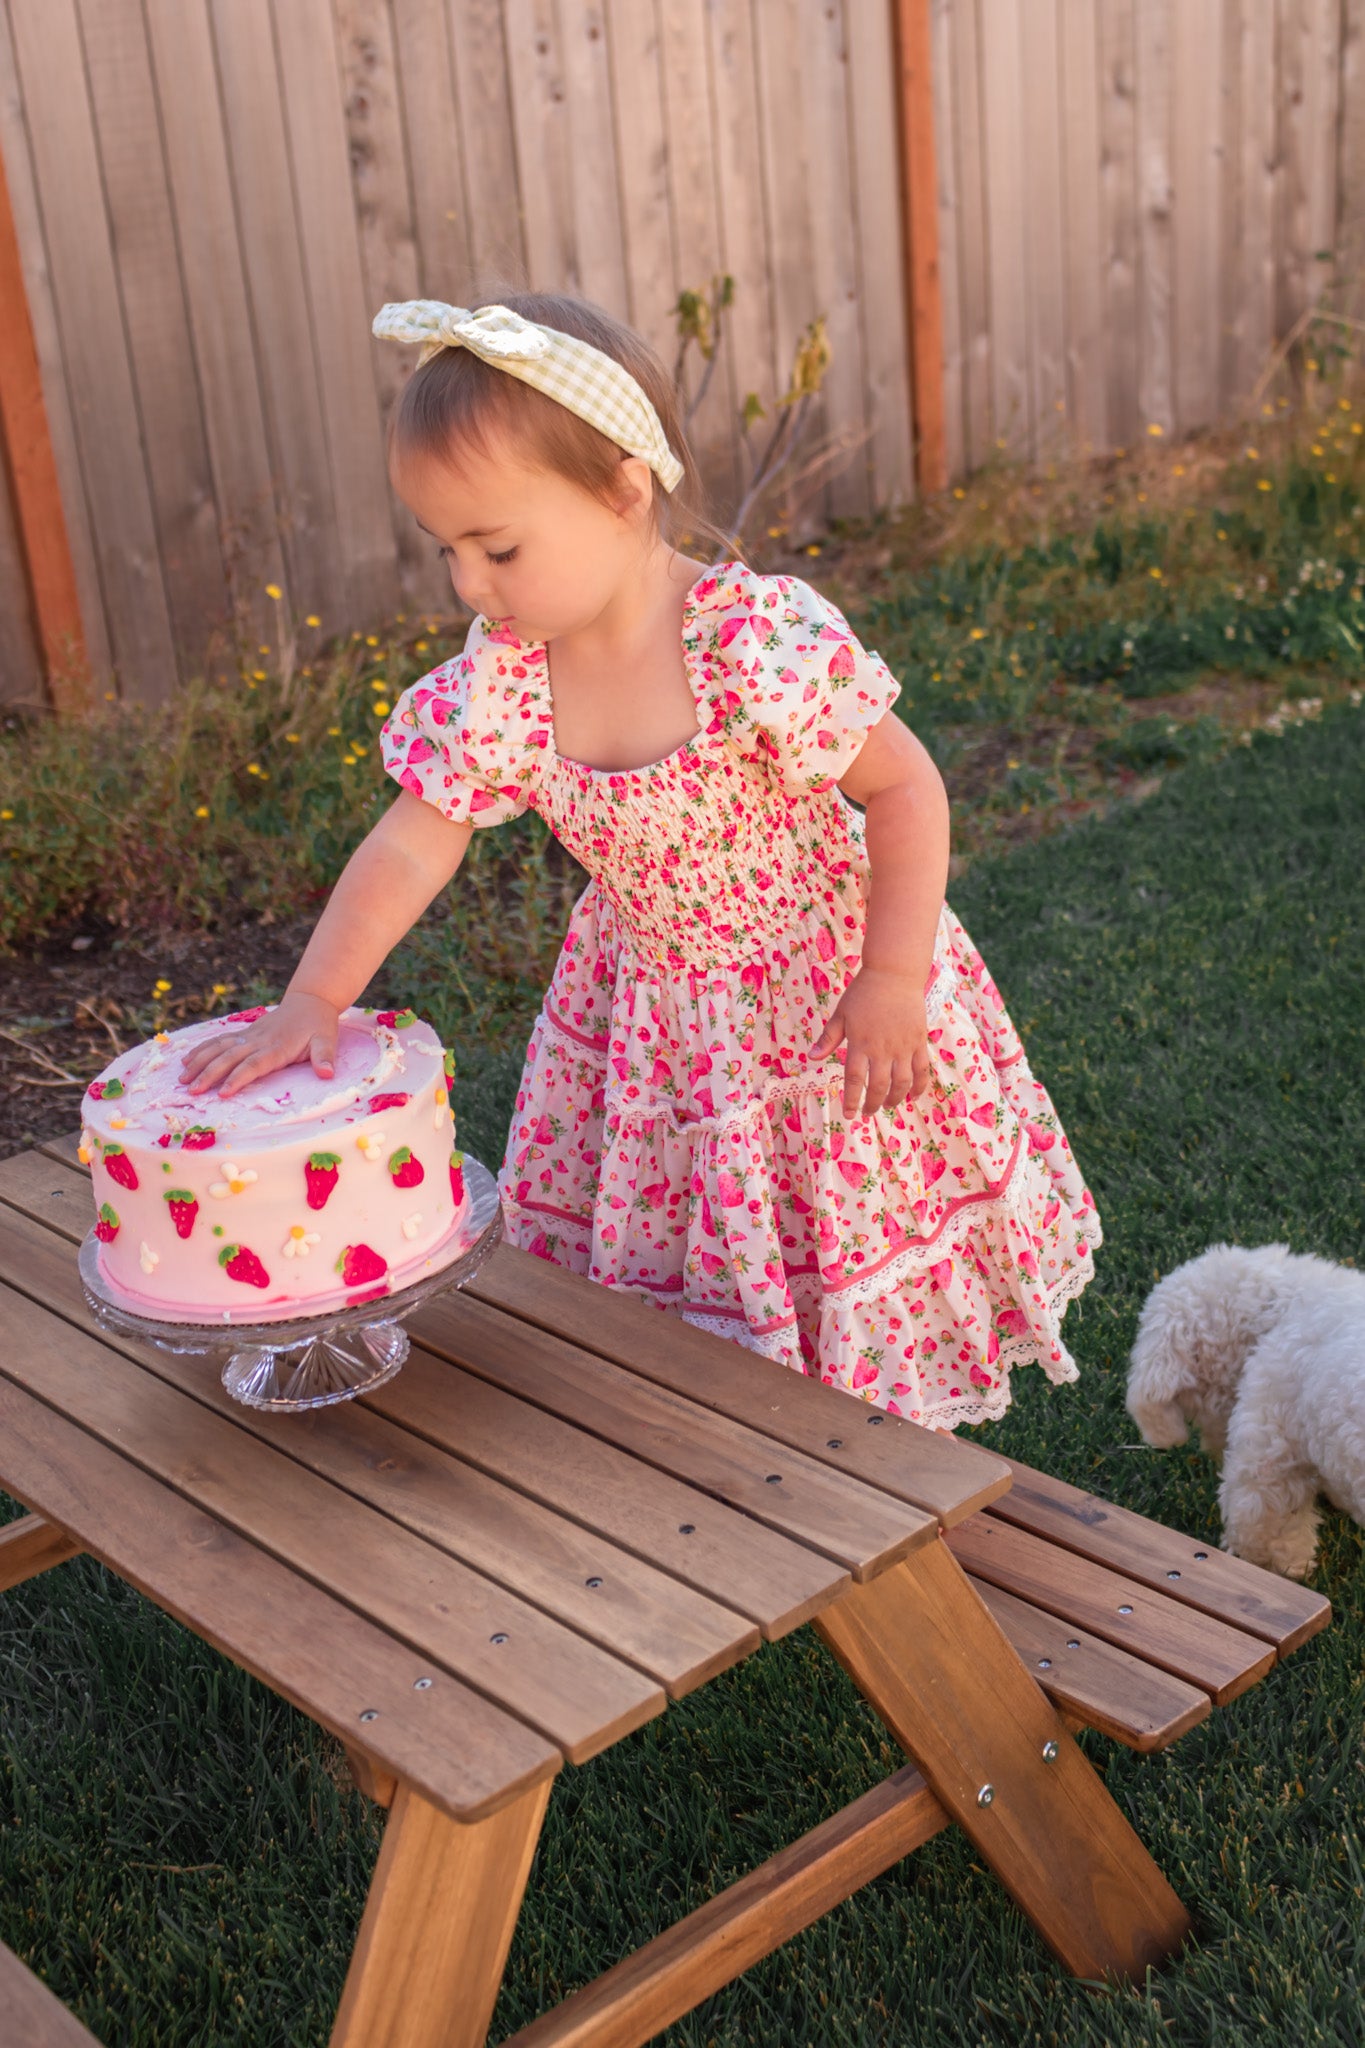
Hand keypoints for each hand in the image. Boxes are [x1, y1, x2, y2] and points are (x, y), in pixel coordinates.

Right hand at [179, 991, 340, 1098]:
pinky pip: (219, 1041)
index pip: (253, 1064)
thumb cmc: (319, 1025)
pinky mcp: (244, 1034)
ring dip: (199, 1062)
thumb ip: (324, 1057)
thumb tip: (327, 1074)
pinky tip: (186, 1061)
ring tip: (182, 1079)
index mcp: (277, 1047)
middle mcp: (258, 1041)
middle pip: (229, 1058)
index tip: (223, 1092)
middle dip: (209, 1074)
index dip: (238, 1078)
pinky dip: (202, 1050)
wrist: (310, 1001)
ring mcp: (249, 1036)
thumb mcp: (328, 1041)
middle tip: (192, 1091)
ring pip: (219, 1048)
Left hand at [811, 968, 930, 1117]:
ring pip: (901, 1082)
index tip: (849, 1115)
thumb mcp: (841, 1014)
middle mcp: (882, 1049)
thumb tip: (812, 1058)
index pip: (854, 1080)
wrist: (893, 974)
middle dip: (872, 1104)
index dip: (851, 1100)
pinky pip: (922, 1069)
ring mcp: (902, 1046)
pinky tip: (913, 1096)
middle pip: (878, 1086)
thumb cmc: (863, 993)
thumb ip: (828, 1038)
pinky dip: (919, 1086)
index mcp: (860, 1043)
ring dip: (894, 1099)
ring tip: (888, 1105)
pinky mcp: (918, 1041)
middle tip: (868, 1113)